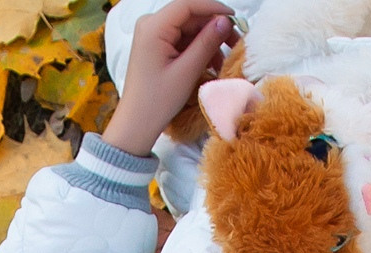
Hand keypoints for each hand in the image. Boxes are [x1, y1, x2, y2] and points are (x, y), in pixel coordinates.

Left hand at [106, 0, 237, 154]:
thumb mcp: (187, 71)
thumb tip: (225, 21)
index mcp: (153, 26)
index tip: (234, 18)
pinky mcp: (157, 46)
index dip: (213, 8)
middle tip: (234, 44)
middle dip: (213, 28)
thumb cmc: (158, 101)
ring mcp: (153, 35)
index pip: (187, 5)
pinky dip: (197, 49)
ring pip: (188, 29)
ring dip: (207, 41)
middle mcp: (151, 24)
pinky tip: (210, 64)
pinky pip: (182, 40)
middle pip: (189, 16)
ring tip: (223, 62)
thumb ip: (206, 43)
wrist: (136, 123)